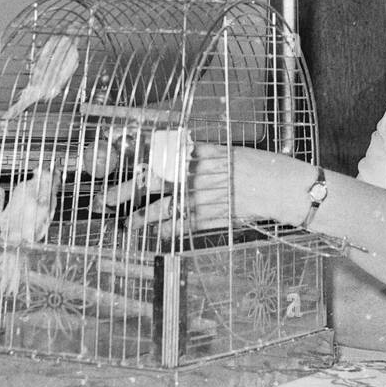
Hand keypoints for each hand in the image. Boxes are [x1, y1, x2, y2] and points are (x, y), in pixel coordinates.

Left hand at [129, 144, 310, 233]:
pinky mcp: (213, 216)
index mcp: (200, 154)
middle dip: (126, 191)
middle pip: (153, 182)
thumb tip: (182, 155)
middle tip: (105, 199)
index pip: (159, 156)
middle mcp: (196, 174)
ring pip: (165, 208)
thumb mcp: (228, 151)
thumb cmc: (259, 165)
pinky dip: (170, 230)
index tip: (117, 165)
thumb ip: (203, 155)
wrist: (281, 186)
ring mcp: (203, 197)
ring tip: (129, 224)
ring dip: (144, 217)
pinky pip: (185, 224)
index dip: (135, 161)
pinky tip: (159, 235)